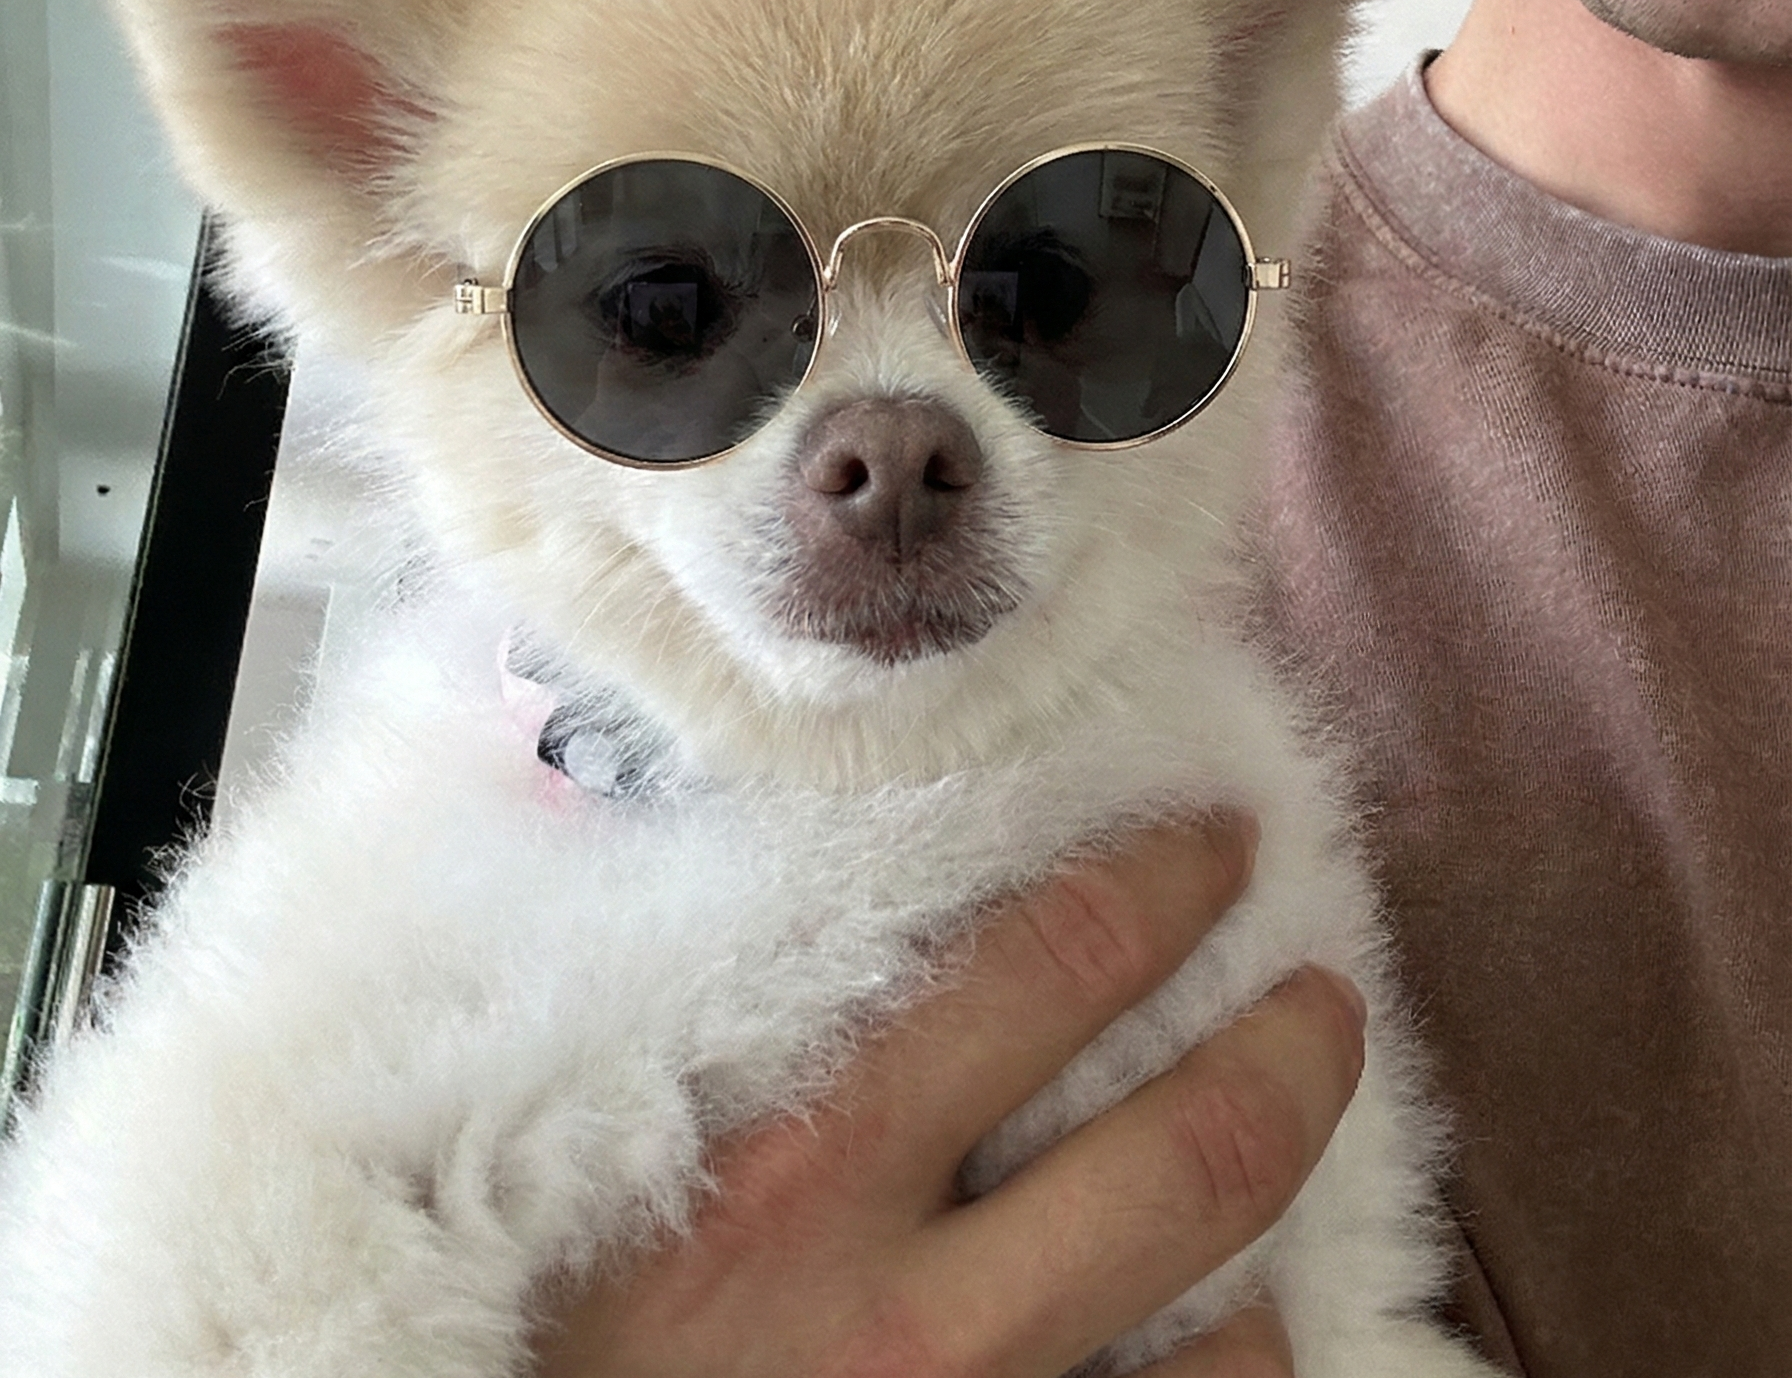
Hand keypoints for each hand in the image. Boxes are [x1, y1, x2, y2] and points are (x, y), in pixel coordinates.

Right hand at [531, 814, 1363, 1377]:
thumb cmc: (522, 1322)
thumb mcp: (578, 1141)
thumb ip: (690, 1010)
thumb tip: (789, 866)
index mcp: (795, 1174)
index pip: (1043, 973)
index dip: (1159, 886)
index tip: (1216, 841)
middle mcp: (909, 1323)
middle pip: (1190, 1157)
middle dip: (1293, 1051)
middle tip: (1329, 992)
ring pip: (1222, 1336)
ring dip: (1263, 1243)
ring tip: (1273, 1165)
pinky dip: (1222, 1373)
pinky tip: (1215, 1334)